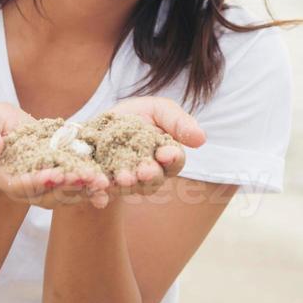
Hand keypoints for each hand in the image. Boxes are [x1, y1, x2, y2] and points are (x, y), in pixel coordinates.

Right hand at [0, 102, 109, 209]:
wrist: (7, 130)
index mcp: (0, 175)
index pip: (17, 184)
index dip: (36, 181)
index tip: (54, 174)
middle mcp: (22, 187)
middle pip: (44, 193)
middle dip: (66, 186)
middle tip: (85, 178)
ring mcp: (41, 187)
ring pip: (62, 194)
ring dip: (82, 189)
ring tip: (99, 181)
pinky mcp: (58, 180)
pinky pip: (74, 187)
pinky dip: (89, 187)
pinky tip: (105, 184)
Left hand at [91, 95, 206, 205]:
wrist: (102, 122)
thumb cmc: (137, 115)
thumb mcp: (159, 110)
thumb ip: (179, 122)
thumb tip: (201, 138)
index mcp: (167, 156)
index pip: (175, 161)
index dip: (172, 158)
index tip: (166, 153)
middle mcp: (150, 173)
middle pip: (155, 180)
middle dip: (150, 175)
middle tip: (144, 171)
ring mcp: (127, 181)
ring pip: (131, 188)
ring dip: (128, 184)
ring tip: (123, 177)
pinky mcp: (105, 185)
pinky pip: (104, 192)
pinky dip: (103, 193)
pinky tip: (101, 189)